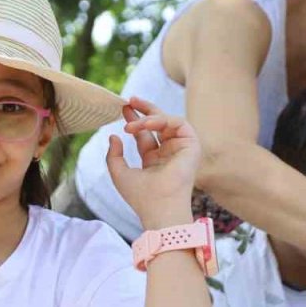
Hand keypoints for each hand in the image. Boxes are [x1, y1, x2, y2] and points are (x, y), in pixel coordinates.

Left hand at [107, 97, 199, 229]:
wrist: (159, 206)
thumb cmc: (140, 196)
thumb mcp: (119, 173)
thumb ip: (113, 155)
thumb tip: (113, 136)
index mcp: (154, 160)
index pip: (145, 135)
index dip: (135, 120)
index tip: (123, 109)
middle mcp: (169, 153)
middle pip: (158, 124)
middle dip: (145, 109)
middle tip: (130, 100)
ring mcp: (181, 149)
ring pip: (167, 122)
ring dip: (148, 118)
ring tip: (131, 124)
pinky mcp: (192, 145)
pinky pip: (179, 123)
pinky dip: (161, 120)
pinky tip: (145, 125)